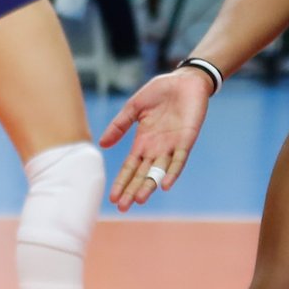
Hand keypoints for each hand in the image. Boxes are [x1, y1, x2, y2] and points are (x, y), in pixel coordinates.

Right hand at [100, 68, 211, 208]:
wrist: (186, 80)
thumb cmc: (161, 91)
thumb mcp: (134, 107)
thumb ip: (119, 125)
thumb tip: (102, 144)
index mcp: (143, 141)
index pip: (130, 167)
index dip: (122, 182)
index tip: (113, 198)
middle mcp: (156, 148)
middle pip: (142, 174)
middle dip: (132, 190)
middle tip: (123, 208)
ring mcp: (172, 146)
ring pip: (158, 171)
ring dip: (149, 186)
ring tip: (139, 200)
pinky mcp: (186, 140)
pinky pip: (179, 160)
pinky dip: (172, 172)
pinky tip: (165, 185)